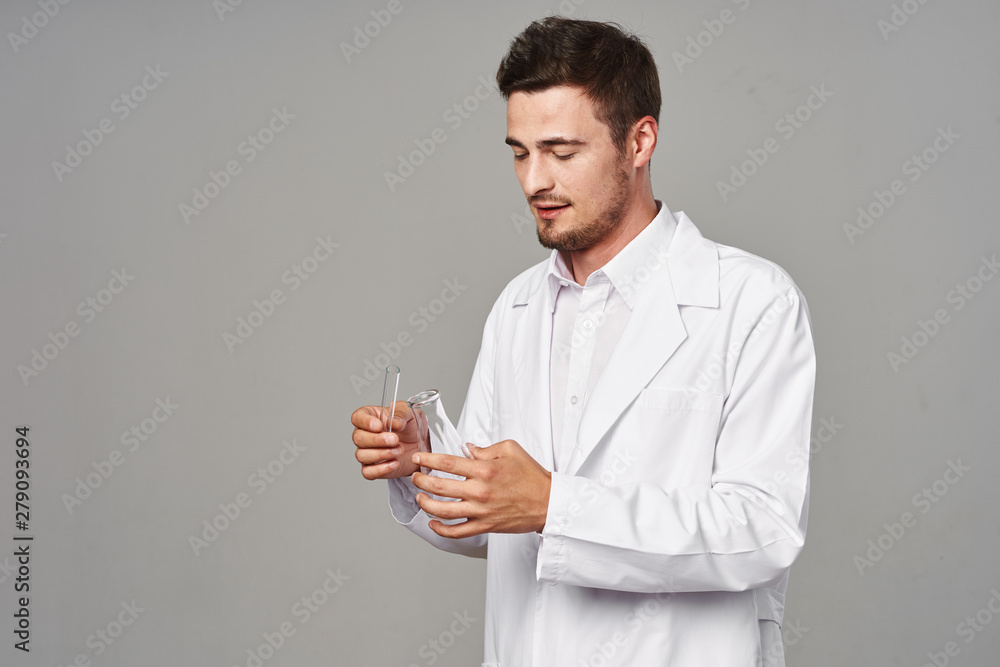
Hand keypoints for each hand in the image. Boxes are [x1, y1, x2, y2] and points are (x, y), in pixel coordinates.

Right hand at [351, 401, 426, 479]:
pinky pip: (368, 472)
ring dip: (381, 454)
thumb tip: (394, 422)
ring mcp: (366, 452)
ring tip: (399, 450)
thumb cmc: (410, 427)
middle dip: (377, 440)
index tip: (378, 426)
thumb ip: (401, 414)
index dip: (365, 422)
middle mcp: (364, 434)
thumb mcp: (410, 413)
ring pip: (361, 455)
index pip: (357, 417)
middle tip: (395, 440)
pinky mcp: (372, 468)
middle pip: (358, 438)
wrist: (419, 446)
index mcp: (370, 416)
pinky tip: (395, 463)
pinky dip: (381, 469)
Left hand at [411, 439, 551, 537]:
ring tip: (420, 497)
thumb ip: (486, 448)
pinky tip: (433, 522)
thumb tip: (468, 449)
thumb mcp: (511, 450)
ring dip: (425, 503)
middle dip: (421, 480)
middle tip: (415, 477)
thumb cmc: (532, 476)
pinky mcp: (485, 526)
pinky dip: (441, 529)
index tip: (418, 458)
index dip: (427, 460)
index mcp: (484, 470)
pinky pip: (457, 531)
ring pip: (442, 510)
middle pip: (438, 486)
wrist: (548, 502)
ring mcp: (481, 510)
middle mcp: (479, 491)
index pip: (447, 463)